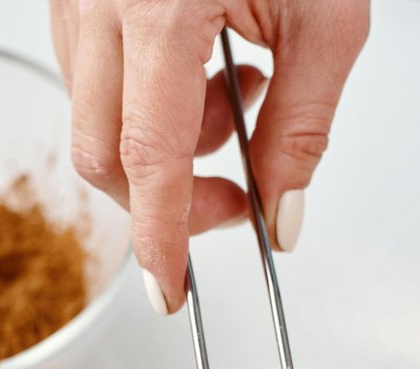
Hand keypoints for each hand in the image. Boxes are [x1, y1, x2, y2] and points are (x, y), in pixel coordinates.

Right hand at [49, 0, 368, 312]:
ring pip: (95, 121)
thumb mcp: (327, 15)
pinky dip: (146, 105)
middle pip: (103, 156)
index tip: (169, 289)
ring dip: (164, 145)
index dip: (159, 238)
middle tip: (236, 195)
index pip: (148, 159)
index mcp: (161, 4)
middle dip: (165, 198)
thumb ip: (305, 125)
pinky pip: (92, 81)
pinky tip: (201, 72)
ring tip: (237, 98)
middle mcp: (101, 0)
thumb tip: (286, 215)